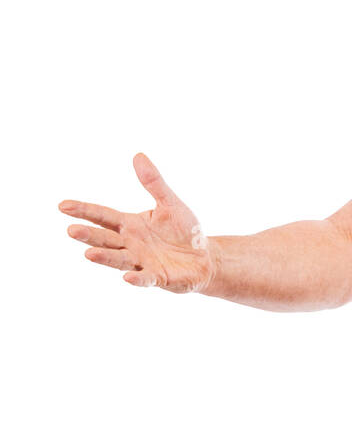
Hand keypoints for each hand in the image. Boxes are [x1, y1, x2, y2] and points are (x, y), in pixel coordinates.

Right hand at [59, 152, 214, 292]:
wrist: (205, 257)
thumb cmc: (184, 231)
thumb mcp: (169, 203)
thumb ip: (154, 182)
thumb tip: (138, 155)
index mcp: (130, 225)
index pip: (103, 216)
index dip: (84, 211)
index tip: (63, 206)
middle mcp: (131, 244)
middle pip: (106, 238)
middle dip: (89, 235)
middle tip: (72, 230)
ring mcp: (142, 262)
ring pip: (119, 259)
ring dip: (105, 257)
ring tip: (88, 253)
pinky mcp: (158, 277)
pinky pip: (146, 278)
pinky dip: (137, 278)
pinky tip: (128, 277)